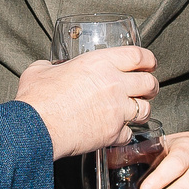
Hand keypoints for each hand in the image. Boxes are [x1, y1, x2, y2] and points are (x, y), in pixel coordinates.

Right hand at [16, 46, 158, 158]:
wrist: (36, 128)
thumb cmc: (38, 99)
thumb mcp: (40, 70)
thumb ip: (52, 66)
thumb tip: (50, 68)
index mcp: (99, 63)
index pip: (138, 55)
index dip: (148, 59)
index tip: (149, 63)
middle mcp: (114, 85)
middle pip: (149, 82)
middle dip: (151, 85)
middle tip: (147, 88)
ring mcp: (116, 110)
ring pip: (145, 109)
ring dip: (141, 110)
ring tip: (134, 110)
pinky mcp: (113, 133)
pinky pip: (129, 133)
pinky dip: (124, 133)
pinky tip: (116, 131)